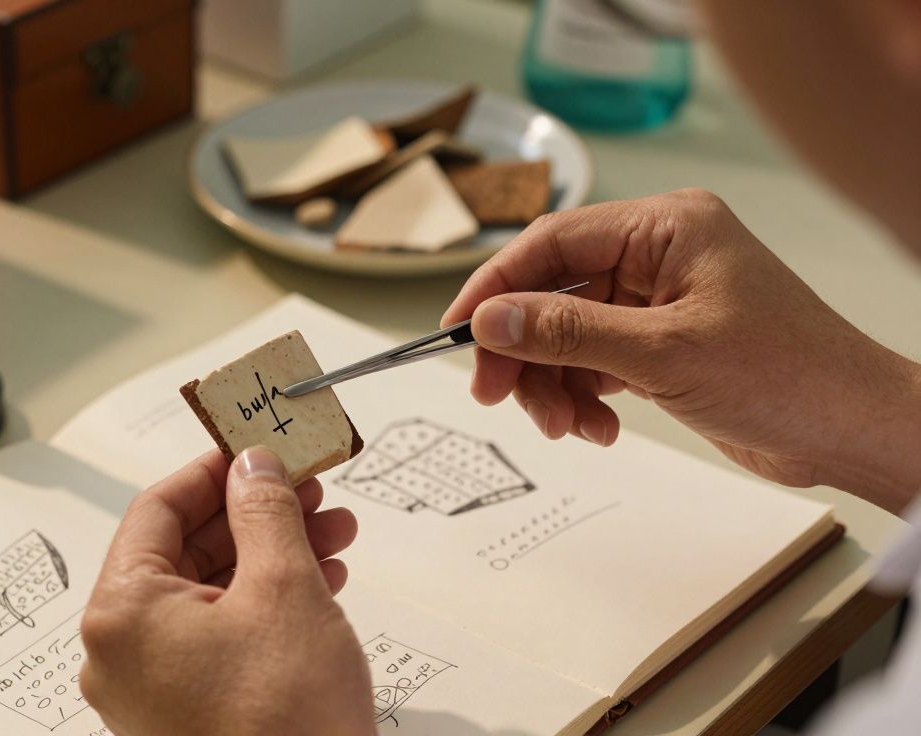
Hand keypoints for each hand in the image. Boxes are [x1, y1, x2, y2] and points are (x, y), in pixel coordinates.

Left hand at [80, 447, 374, 735]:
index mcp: (123, 612)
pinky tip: (320, 581)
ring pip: (210, 593)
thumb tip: (253, 466)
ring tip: (332, 532)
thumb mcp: (284, 590)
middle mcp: (123, 651)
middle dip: (256, 514)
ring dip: (272, 555)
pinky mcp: (187, 714)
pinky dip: (266, 604)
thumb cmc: (284, 726)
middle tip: (308, 487)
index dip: (214, 469)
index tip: (255, 446)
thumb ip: (265, 513)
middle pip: (186, 550)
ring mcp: (152, 689)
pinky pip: (219, 636)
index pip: (158, 508)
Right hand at [443, 189, 920, 511]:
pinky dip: (583, 396)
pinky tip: (599, 427)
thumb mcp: (662, 353)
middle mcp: (658, 254)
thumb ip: (567, 332)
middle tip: (496, 397)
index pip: (552, 242)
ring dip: (554, 385)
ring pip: (566, 333)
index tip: (456, 332)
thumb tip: (490, 320)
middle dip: (523, 350)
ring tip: (569, 427)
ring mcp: (659, 299)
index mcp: (665, 227)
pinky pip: (593, 360)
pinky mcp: (662, 341)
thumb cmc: (786, 375)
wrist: (850, 430)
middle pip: (552, 291)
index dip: (495, 287)